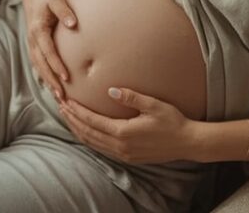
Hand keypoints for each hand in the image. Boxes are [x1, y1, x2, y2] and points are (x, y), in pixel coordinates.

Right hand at [23, 0, 76, 100]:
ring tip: (59, 98)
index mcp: (38, 30)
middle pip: (41, 65)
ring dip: (48, 83)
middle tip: (62, 97)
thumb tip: (73, 24)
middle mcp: (32, 40)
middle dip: (51, 81)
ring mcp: (32, 45)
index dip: (56, 65)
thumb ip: (65, 11)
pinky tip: (54, 88)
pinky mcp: (34, 47)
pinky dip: (46, 77)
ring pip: (39, 68)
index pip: (48, 52)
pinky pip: (39, 65)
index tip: (66, 77)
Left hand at [59, 87, 196, 164]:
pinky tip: (86, 130)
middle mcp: (120, 146)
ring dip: (78, 130)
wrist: (187, 142)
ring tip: (68, 117)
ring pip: (92, 143)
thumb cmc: (172, 121)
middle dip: (72, 120)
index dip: (77, 111)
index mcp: (123, 133)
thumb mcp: (153, 105)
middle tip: (61, 106)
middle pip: (87, 133)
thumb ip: (131, 97)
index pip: (92, 121)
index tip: (66, 101)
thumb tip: (111, 90)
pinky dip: (89, 138)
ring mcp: (123, 154)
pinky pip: (101, 148)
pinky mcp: (128, 157)